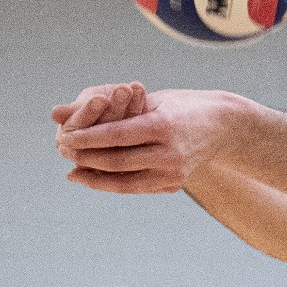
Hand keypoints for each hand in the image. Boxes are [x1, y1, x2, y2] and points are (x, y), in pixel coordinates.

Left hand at [54, 85, 246, 195]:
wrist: (223, 127)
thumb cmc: (182, 106)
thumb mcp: (153, 99)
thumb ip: (115, 108)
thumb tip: (66, 112)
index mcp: (164, 125)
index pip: (117, 135)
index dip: (88, 138)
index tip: (65, 136)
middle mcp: (170, 152)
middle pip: (118, 161)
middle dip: (86, 158)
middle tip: (62, 152)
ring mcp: (174, 172)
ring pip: (125, 182)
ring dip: (95, 178)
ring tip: (73, 172)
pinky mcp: (175, 184)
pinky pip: (136, 187)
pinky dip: (113, 184)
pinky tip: (95, 178)